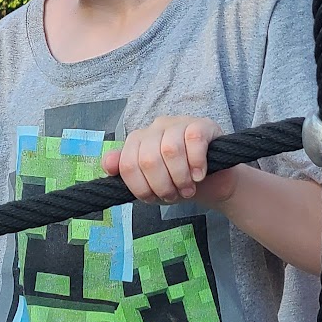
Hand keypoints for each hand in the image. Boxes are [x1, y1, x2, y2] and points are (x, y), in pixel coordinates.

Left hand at [102, 116, 229, 204]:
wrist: (213, 182)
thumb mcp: (150, 184)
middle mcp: (155, 128)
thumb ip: (127, 174)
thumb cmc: (178, 181)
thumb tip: (108, 165)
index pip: (127, 165)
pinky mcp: (202, 124)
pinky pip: (194, 140)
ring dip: (180, 177)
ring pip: (170, 149)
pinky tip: (199, 175)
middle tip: (174, 194)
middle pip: (148, 159)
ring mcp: (178, 123)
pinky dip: (196, 164)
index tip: (154, 198)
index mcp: (138, 141)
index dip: (141, 188)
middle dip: (162, 185)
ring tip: (188, 188)